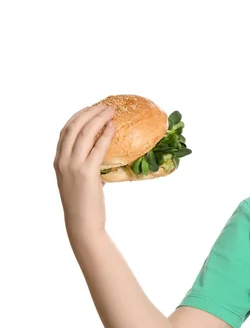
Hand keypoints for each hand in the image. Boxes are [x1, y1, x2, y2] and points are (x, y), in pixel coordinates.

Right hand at [54, 103, 115, 241]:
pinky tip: (113, 127)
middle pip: (73, 127)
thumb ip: (86, 165)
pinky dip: (105, 134)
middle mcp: (62, 160)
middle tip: (104, 105)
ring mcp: (73, 166)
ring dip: (98, 118)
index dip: (79, 116)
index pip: (65, 131)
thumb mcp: (79, 180)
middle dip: (89, 112)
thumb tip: (103, 153)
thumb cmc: (85, 204)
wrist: (82, 223)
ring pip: (84, 133)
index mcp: (58, 161)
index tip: (91, 108)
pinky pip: (97, 147)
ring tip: (111, 110)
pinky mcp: (86, 172)